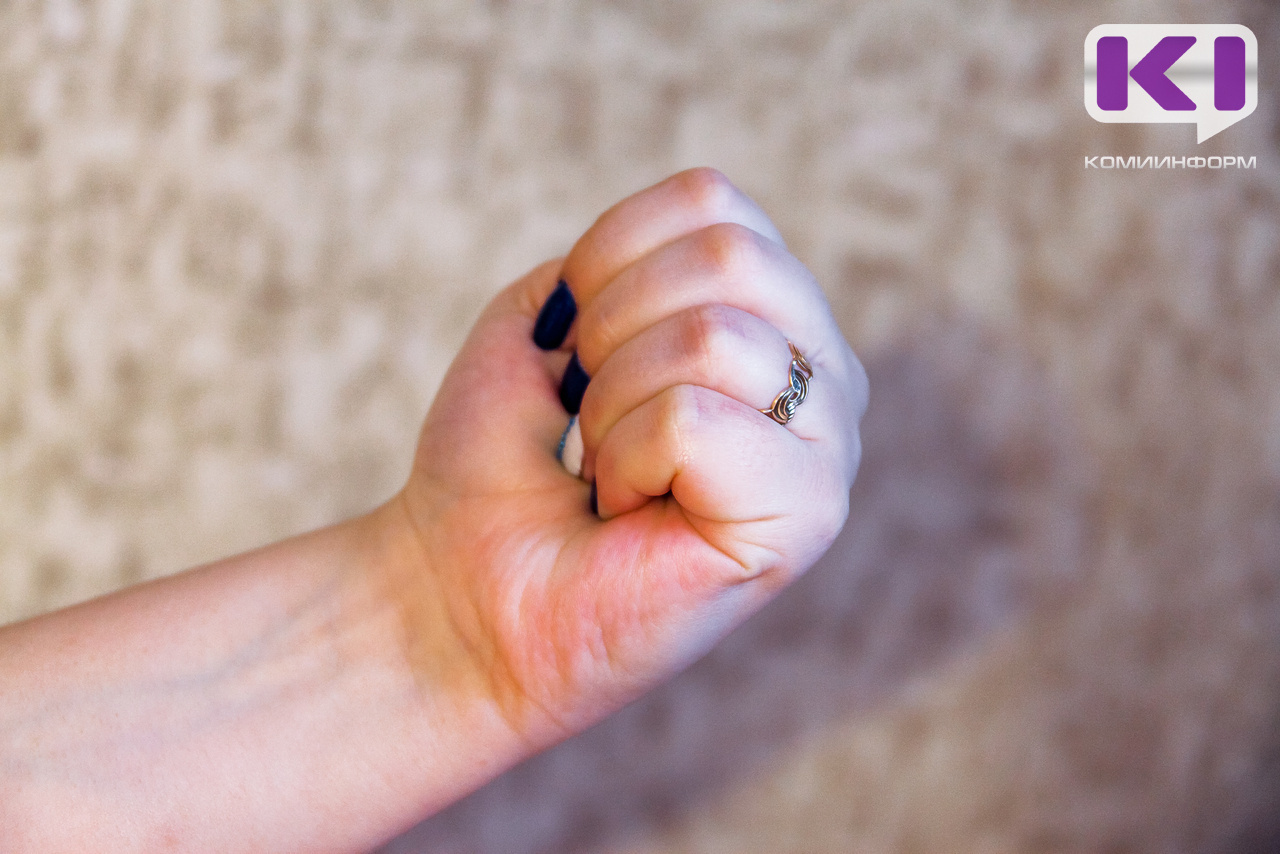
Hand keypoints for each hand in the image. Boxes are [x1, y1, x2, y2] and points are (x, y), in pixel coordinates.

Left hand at [395, 168, 866, 745]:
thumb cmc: (502, 466)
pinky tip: (628, 508)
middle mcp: (823, 376)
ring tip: (606, 468)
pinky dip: (625, 457)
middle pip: (729, 253)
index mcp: (773, 321)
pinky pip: (695, 420)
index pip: (712, 203)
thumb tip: (699, 235)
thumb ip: (631, 259)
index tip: (569, 346)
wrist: (462, 594)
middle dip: (610, 324)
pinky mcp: (806, 518)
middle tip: (584, 412)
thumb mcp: (551, 323)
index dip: (604, 257)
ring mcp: (826, 448)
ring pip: (711, 336)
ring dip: (610, 402)